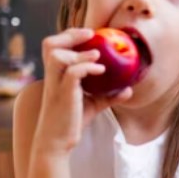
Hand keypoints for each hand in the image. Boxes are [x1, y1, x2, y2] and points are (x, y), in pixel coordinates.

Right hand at [35, 28, 131, 154]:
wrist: (57, 143)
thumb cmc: (71, 122)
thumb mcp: (93, 105)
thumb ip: (108, 95)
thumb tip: (129, 90)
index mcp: (55, 75)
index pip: (54, 46)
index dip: (68, 35)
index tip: (88, 34)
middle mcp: (52, 77)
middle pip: (49, 44)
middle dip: (70, 34)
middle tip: (90, 34)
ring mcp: (55, 85)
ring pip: (57, 55)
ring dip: (79, 51)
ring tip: (97, 54)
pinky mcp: (63, 95)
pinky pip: (72, 73)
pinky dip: (86, 67)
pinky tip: (101, 70)